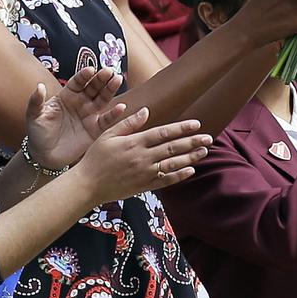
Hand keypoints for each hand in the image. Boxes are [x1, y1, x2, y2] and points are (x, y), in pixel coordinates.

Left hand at [24, 67, 123, 169]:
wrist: (44, 156)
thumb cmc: (38, 133)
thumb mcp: (34, 116)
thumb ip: (36, 101)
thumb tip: (39, 86)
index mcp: (67, 95)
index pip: (77, 82)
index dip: (84, 75)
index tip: (90, 70)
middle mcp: (80, 102)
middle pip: (93, 87)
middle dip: (101, 78)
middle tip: (109, 71)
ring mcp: (89, 115)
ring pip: (102, 99)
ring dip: (110, 89)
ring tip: (117, 80)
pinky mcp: (95, 129)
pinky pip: (106, 120)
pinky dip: (114, 114)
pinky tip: (121, 107)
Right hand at [74, 107, 211, 205]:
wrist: (87, 185)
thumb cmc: (95, 157)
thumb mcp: (107, 134)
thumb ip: (128, 123)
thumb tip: (146, 111)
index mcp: (134, 142)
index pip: (163, 133)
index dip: (181, 128)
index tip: (196, 124)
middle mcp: (142, 158)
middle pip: (172, 148)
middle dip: (192, 142)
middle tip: (209, 137)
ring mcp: (144, 173)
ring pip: (172, 164)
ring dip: (190, 157)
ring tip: (204, 151)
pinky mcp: (144, 186)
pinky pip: (165, 181)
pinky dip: (179, 175)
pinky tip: (191, 170)